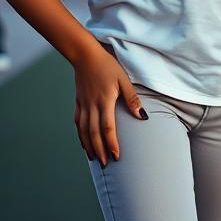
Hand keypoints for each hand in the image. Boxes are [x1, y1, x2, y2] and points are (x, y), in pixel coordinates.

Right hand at [72, 44, 146, 165]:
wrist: (85, 55)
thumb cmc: (108, 66)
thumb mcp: (123, 80)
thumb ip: (132, 99)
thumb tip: (142, 116)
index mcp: (104, 101)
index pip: (108, 128)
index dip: (112, 144)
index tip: (117, 156)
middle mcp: (91, 106)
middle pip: (94, 134)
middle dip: (100, 151)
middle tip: (106, 165)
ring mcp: (83, 105)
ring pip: (84, 131)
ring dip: (89, 146)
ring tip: (94, 158)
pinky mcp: (78, 102)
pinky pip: (78, 123)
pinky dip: (81, 135)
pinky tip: (84, 142)